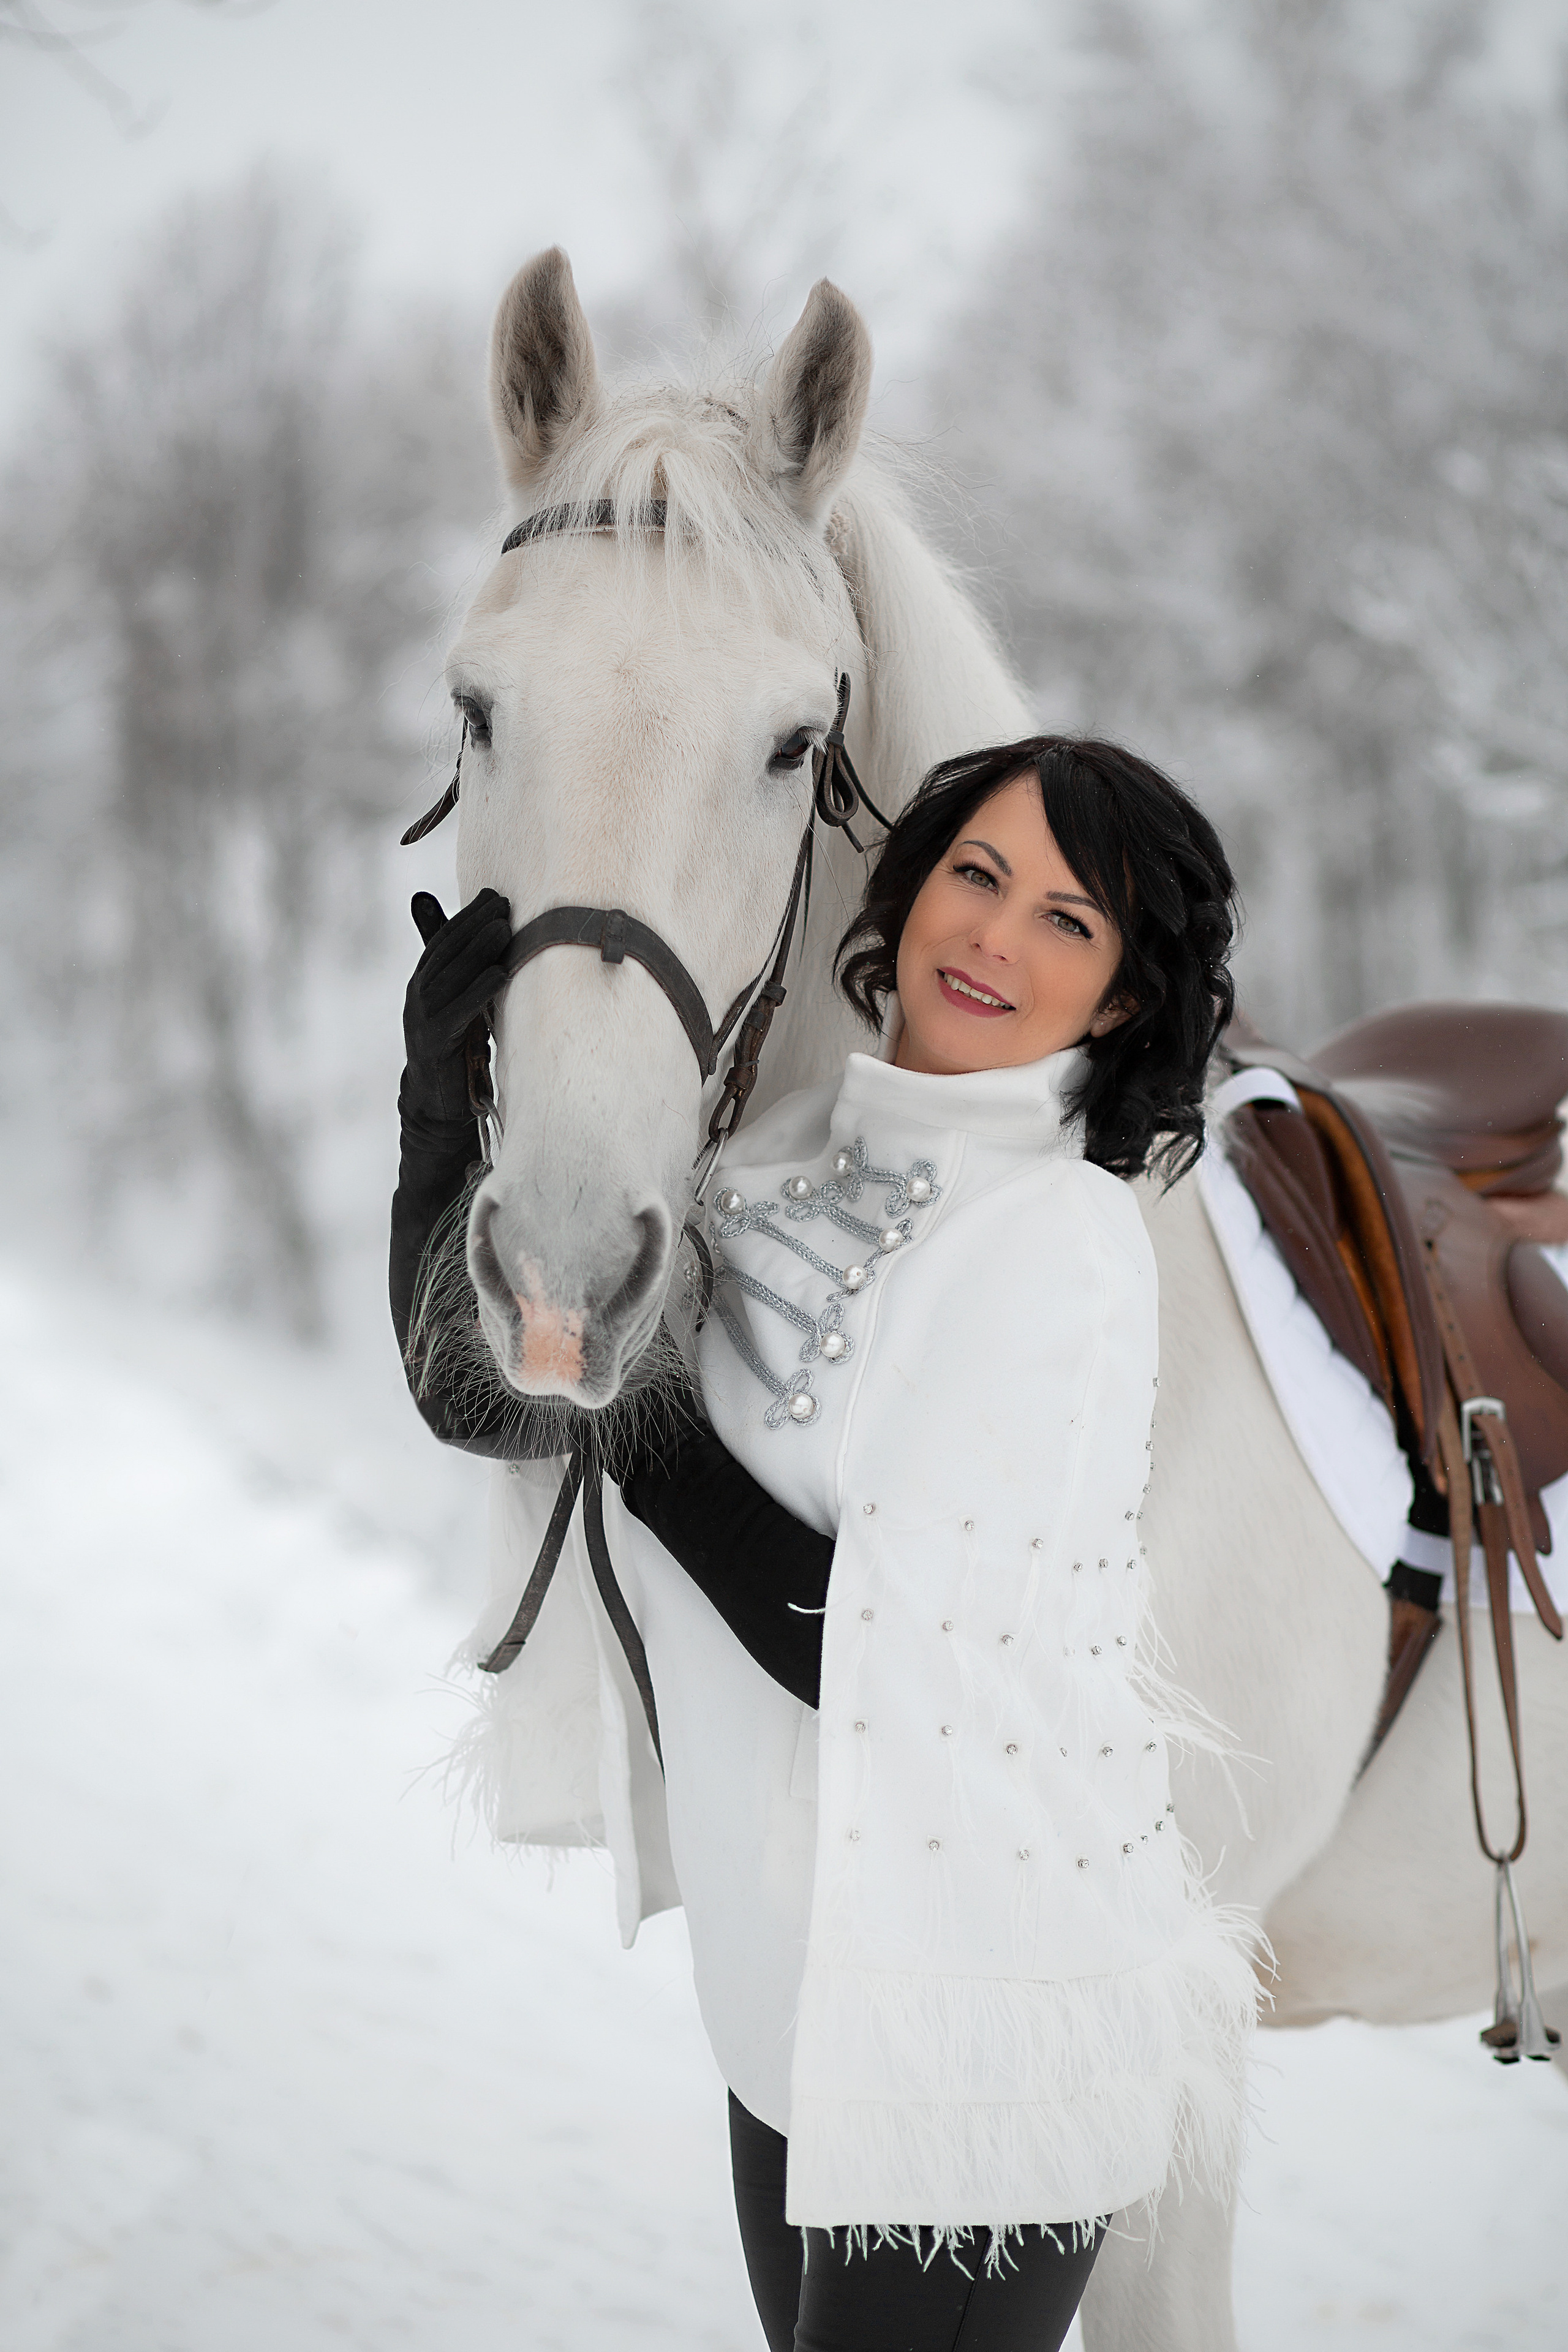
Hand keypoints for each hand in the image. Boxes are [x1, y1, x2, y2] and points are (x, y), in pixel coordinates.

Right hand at [400, 888, 512, 1131]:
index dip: (467, 916)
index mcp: (422, 981)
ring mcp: (422, 1018)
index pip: (443, 940)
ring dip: (478, 949)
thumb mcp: (458, 1003)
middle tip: (502, 902)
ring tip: (504, 927)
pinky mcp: (435, 1042)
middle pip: (447, 951)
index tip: (493, 895)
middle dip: (474, 924)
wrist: (436, 1100)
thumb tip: (484, 938)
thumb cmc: (455, 1046)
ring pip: (451, 976)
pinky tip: (500, 973)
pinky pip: (460, 1011)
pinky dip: (480, 990)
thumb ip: (464, 973)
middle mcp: (417, 994)